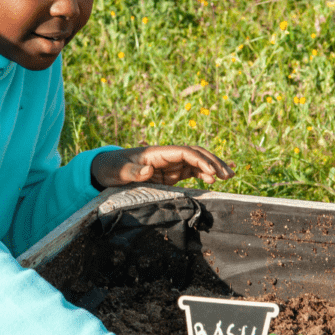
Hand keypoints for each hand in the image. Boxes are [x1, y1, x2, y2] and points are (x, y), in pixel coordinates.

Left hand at [91, 145, 234, 187]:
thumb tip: (147, 171)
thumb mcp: (117, 172)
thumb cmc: (111, 169)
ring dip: (213, 167)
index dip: (200, 161)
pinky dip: (204, 174)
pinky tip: (214, 182)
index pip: (184, 152)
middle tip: (229, 175)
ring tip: (229, 177)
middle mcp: (166, 156)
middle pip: (195, 153)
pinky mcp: (169, 174)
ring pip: (197, 162)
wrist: (105, 169)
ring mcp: (169, 165)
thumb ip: (131, 172)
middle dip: (213, 161)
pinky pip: (191, 171)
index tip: (212, 173)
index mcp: (156, 153)